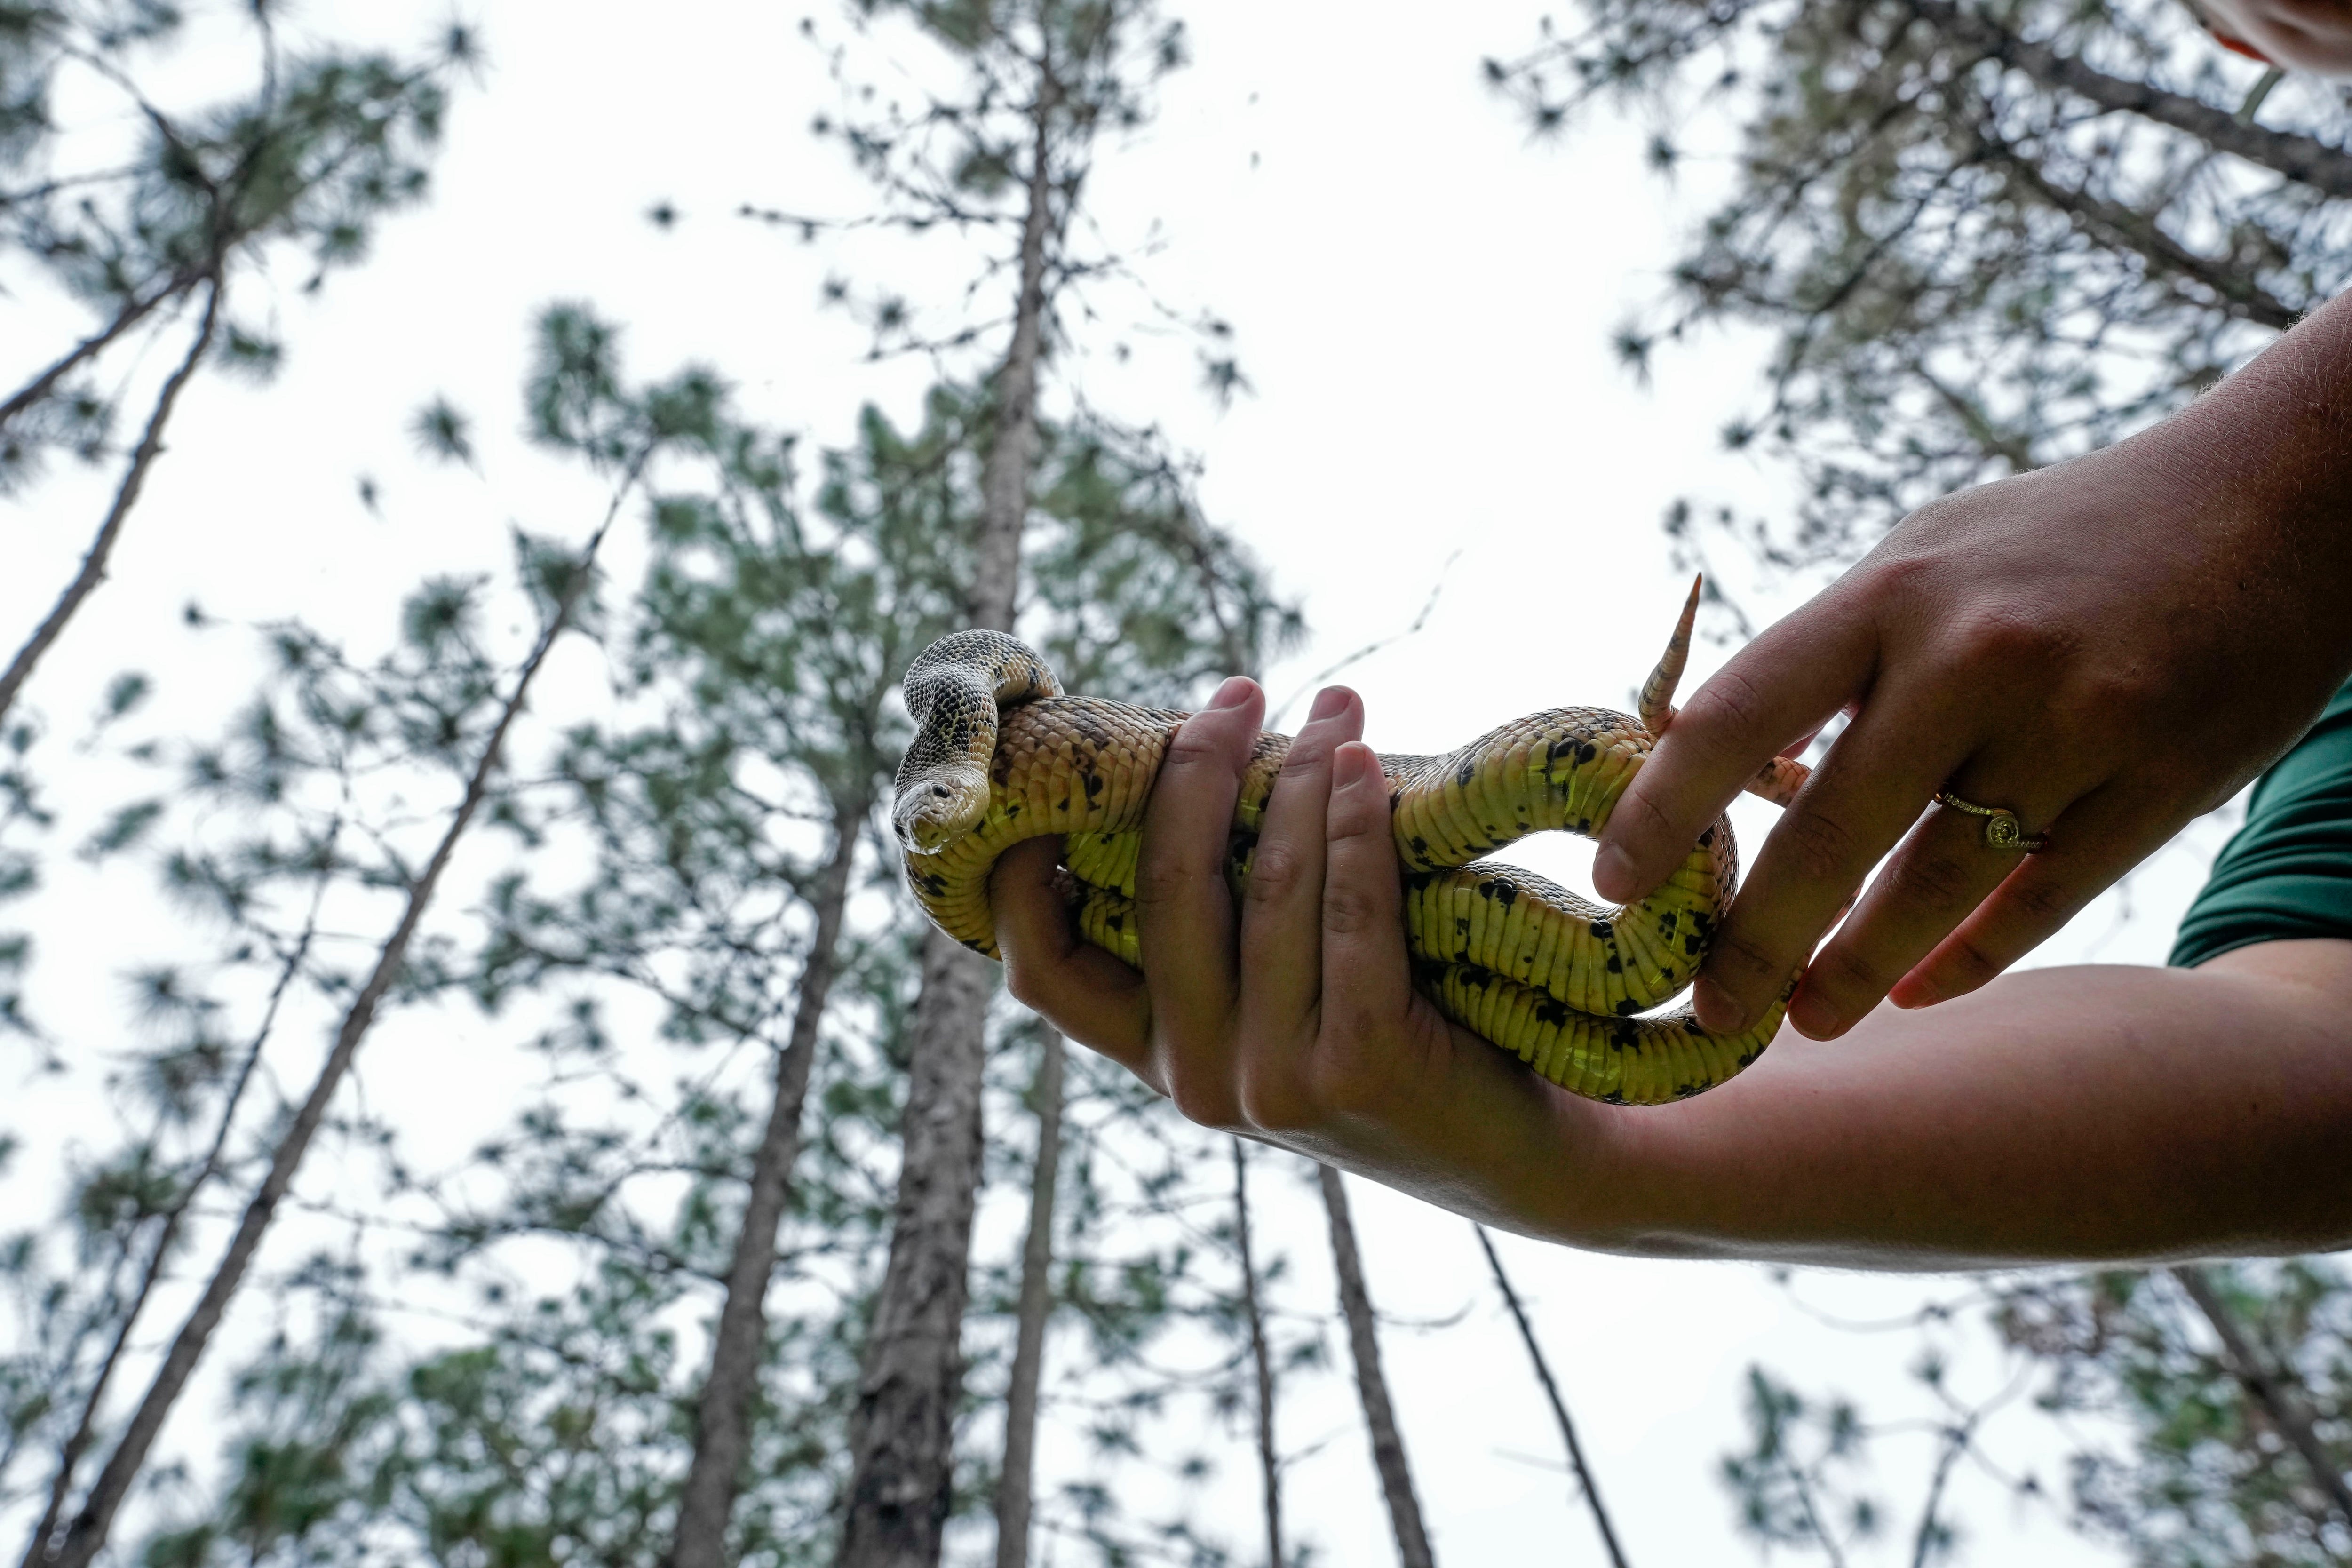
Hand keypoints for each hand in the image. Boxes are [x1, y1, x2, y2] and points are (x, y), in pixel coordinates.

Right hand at [990, 678, 1614, 1234]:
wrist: (1533, 1160)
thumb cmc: (1412, 1043)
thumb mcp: (1293, 1000)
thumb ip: (1233, 928)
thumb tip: (1203, 764)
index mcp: (1162, 1057)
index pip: (1044, 974)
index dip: (1015, 879)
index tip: (1046, 778)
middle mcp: (1197, 1079)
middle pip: (1162, 889)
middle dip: (1194, 768)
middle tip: (1239, 691)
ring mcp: (1272, 1083)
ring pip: (1265, 888)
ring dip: (1298, 777)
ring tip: (1337, 709)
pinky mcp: (1358, 1070)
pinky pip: (1348, 916)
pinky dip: (1353, 829)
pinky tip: (1365, 771)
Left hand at [1591, 319, 2351, 1040]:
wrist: (2275, 501)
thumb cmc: (2055, 541)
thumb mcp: (1927, 556)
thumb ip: (1834, 659)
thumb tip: (1735, 769)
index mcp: (1892, 593)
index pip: (1740, 712)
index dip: (1666, 809)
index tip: (1616, 884)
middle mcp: (1974, 659)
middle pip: (1833, 832)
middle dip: (1757, 939)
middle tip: (1710, 1011)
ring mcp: (2075, 723)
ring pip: (1937, 884)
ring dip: (1859, 969)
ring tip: (1806, 1022)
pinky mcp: (2159, 781)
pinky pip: (2041, 897)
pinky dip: (1971, 955)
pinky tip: (1920, 993)